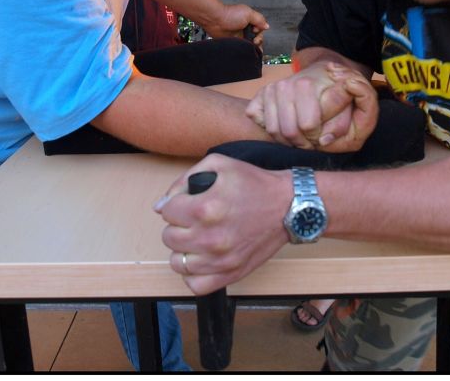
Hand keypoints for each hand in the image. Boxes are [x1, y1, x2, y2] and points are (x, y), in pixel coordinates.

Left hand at [155, 154, 291, 294]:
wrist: (288, 206)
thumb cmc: (254, 183)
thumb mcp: (219, 165)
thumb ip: (183, 180)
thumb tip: (160, 206)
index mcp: (205, 208)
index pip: (167, 211)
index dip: (177, 204)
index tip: (191, 202)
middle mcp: (210, 237)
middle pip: (169, 237)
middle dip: (179, 225)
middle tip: (196, 219)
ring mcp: (221, 260)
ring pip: (178, 262)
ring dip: (184, 249)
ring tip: (198, 238)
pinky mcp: (231, 274)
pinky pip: (195, 284)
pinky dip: (194, 273)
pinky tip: (202, 258)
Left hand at [204, 4, 268, 47]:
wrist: (215, 21)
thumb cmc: (230, 15)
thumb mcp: (249, 13)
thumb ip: (259, 19)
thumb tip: (267, 26)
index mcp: (250, 21)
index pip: (260, 29)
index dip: (260, 32)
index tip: (256, 31)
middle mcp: (245, 29)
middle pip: (257, 38)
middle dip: (258, 40)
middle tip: (255, 41)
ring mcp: (239, 37)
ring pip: (251, 44)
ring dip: (253, 47)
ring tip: (252, 46)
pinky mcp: (234, 43)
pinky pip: (242, 49)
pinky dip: (246, 51)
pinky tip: (247, 51)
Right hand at [246, 62, 377, 151]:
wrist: (324, 73)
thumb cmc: (343, 94)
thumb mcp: (360, 102)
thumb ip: (351, 118)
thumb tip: (325, 139)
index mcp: (307, 86)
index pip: (307, 126)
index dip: (318, 137)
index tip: (324, 134)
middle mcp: (285, 85)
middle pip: (288, 132)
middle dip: (303, 142)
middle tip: (312, 140)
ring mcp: (270, 90)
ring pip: (273, 130)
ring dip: (288, 140)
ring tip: (301, 135)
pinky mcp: (259, 96)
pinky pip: (257, 121)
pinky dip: (270, 130)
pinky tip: (285, 126)